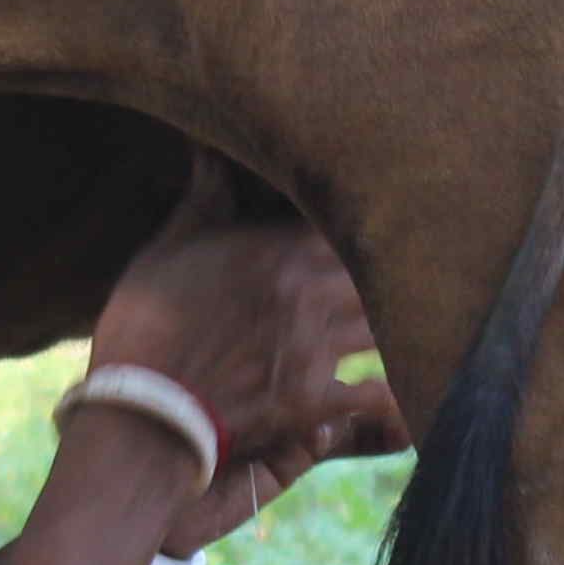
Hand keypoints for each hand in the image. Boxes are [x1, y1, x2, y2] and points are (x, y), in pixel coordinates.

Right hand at [86, 174, 405, 551]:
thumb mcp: (165, 254)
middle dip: (403, 275)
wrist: (135, 417)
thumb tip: (205, 147)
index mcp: (275, 250)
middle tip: (427, 276)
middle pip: (384, 272)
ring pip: (389, 326)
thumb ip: (201, 201)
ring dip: (403, 329)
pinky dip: (402, 398)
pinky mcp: (315, 402)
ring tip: (428, 329)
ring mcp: (314, 347)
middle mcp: (305, 292)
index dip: (376, 224)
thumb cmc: (142, 333)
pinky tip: (417, 399)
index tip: (395, 221)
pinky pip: (382, 396)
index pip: (352, 222)